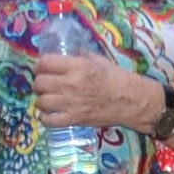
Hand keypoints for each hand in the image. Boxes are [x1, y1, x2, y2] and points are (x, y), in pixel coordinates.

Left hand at [28, 50, 169, 133]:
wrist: (133, 100)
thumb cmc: (118, 78)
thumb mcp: (99, 60)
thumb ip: (80, 56)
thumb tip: (65, 53)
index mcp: (77, 66)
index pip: (44, 63)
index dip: (40, 65)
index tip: (42, 68)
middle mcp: (70, 84)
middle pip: (39, 83)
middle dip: (39, 83)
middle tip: (45, 85)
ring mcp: (71, 103)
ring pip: (41, 102)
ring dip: (42, 100)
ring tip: (48, 99)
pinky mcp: (74, 119)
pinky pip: (49, 120)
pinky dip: (46, 118)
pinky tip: (50, 114)